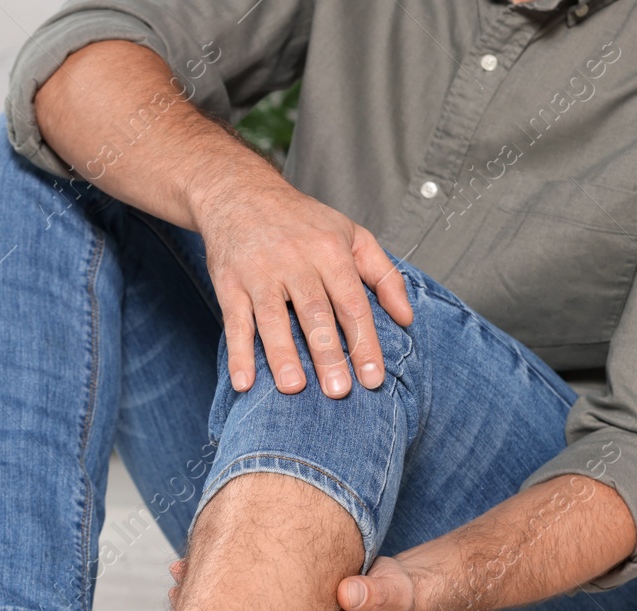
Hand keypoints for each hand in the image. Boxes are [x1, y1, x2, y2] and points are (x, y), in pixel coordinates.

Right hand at [192, 170, 412, 398]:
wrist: (239, 193)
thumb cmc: (301, 221)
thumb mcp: (352, 234)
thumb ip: (384, 275)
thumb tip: (406, 318)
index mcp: (330, 251)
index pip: (352, 304)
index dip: (364, 342)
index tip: (373, 378)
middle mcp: (295, 262)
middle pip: (315, 314)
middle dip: (328, 354)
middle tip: (338, 391)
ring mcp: (260, 274)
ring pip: (274, 319)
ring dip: (283, 355)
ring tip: (294, 388)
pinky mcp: (229, 284)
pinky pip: (235, 323)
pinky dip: (238, 354)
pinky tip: (245, 382)